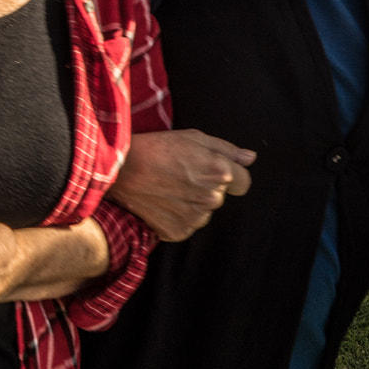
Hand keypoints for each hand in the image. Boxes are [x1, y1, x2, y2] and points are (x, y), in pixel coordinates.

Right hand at [107, 129, 253, 241]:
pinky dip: (177, 216)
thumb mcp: (192, 137)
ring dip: (192, 203)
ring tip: (167, 188)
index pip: (243, 182)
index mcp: (220, 173)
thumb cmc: (155, 148)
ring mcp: (196, 218)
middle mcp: (212, 198)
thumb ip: (226, 149)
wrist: (119, 170)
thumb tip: (250, 158)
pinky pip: (186, 224)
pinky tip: (161, 202)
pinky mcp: (180, 231)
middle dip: (206, 187)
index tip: (208, 170)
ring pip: (203, 212)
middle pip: (220, 196)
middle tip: (179, 175)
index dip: (228, 174)